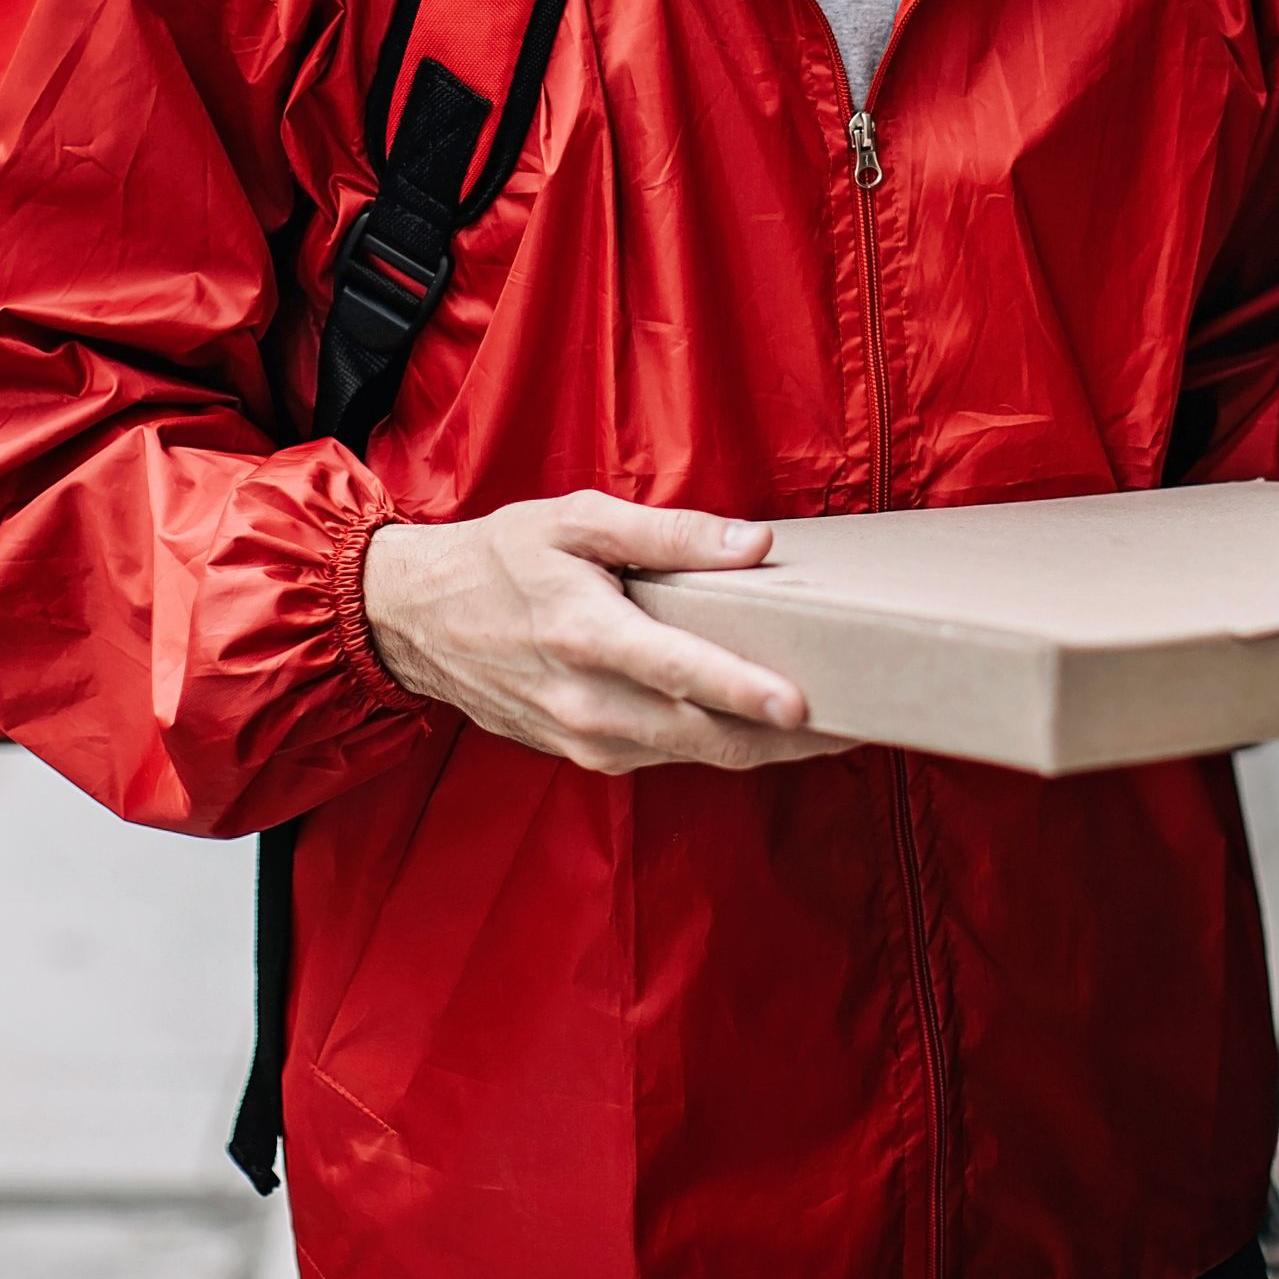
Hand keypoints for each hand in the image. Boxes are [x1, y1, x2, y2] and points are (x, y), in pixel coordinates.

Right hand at [362, 493, 855, 775]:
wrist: (420, 620)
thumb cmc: (502, 559)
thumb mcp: (577, 520)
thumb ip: (669, 535)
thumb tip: (754, 544)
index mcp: (585, 634)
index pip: (680, 673)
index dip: (744, 691)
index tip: (801, 704)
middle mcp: (587, 701)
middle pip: (705, 735)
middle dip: (786, 738)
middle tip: (858, 721)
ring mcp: (585, 739)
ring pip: (695, 756)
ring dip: (764, 748)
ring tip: (833, 726)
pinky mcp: (586, 756)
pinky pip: (669, 757)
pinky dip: (720, 745)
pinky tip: (761, 726)